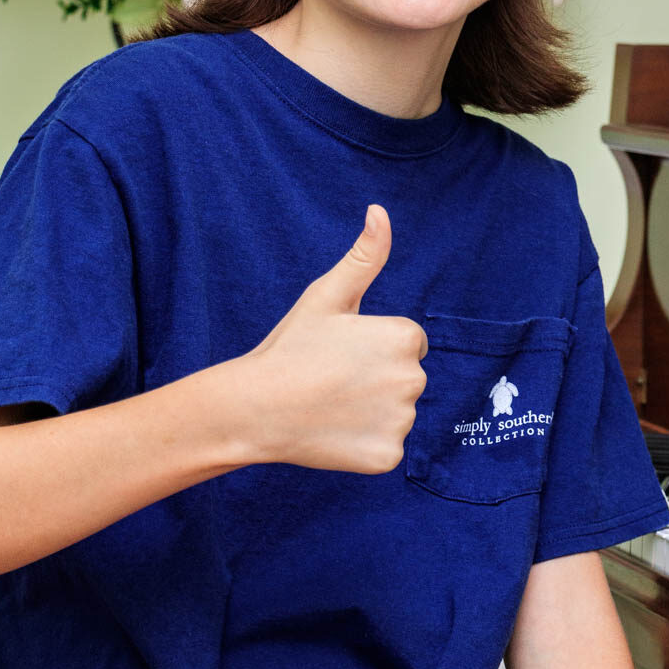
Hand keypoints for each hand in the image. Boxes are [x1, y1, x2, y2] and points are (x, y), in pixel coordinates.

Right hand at [232, 204, 428, 472]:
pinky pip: (385, 448)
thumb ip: (364, 256)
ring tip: (329, 406)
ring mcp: (401, 422)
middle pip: (404, 380)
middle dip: (375, 380)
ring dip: (370, 413)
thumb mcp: (326, 295)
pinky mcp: (389, 457)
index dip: (370, 349)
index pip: (405, 345)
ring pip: (395, 415)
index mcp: (404, 338)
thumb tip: (380, 211)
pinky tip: (334, 434)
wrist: (255, 408)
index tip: (338, 354)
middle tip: (331, 380)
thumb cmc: (289, 348)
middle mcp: (413, 380)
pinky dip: (364, 445)